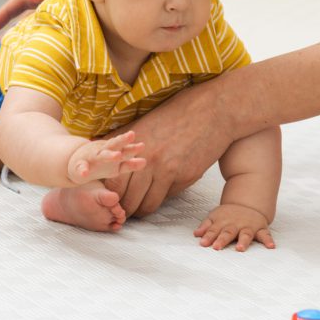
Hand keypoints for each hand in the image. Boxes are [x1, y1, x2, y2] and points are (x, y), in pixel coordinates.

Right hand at [67, 131, 145, 183]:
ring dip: (109, 155)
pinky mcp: (80, 165)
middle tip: (132, 135)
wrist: (78, 163)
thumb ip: (130, 163)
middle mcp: (104, 152)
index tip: (142, 146)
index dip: (133, 148)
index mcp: (113, 152)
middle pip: (114, 145)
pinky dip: (83, 170)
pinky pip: (81, 167)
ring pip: (101, 155)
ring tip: (117, 156)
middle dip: (123, 140)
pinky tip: (84, 173)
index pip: (125, 149)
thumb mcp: (117, 165)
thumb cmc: (102, 163)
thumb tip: (145, 162)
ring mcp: (92, 157)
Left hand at [103, 79, 235, 215]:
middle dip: (123, 207)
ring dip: (141, 209)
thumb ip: (124, 143)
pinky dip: (160, 201)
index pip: (111, 181)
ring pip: (145, 204)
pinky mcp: (183, 176)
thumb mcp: (145, 123)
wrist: (213, 110)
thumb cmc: (179, 113)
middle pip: (125, 197)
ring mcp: (164, 168)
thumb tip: (106, 159)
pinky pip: (165, 198)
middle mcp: (144, 158)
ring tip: (139, 207)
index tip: (111, 197)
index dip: (109, 194)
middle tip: (123, 209)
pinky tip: (159, 195)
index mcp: (132, 144)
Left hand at [194, 204, 274, 251]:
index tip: (204, 244)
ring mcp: (248, 226)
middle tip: (217, 247)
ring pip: (245, 234)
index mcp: (223, 222)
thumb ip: (206, 226)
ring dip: (243, 241)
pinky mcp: (260, 228)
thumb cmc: (228, 214)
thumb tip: (196, 234)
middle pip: (228, 232)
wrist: (247, 203)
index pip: (214, 230)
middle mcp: (236, 224)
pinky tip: (271, 246)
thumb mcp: (214, 217)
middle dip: (223, 239)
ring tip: (240, 248)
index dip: (209, 237)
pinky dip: (268, 240)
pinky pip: (265, 235)